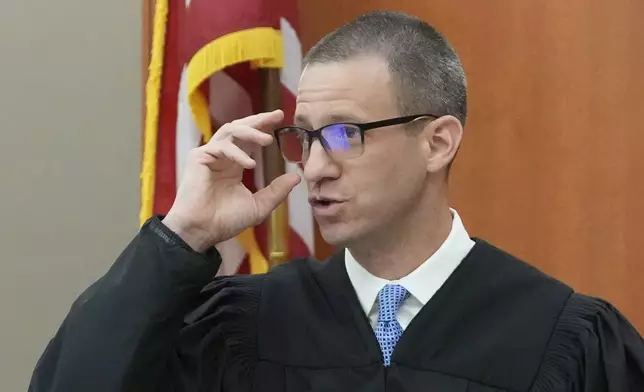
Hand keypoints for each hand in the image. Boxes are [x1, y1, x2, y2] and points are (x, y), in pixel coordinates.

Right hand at [162, 110, 300, 251]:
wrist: (202, 231)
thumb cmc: (226, 221)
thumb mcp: (258, 205)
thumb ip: (276, 191)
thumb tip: (297, 177)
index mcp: (234, 164)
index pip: (249, 139)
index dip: (263, 127)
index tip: (281, 119)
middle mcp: (222, 156)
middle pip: (240, 128)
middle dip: (259, 120)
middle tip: (277, 115)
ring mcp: (209, 155)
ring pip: (230, 131)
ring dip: (250, 132)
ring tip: (268, 140)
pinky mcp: (199, 157)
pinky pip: (221, 146)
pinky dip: (237, 153)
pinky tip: (250, 164)